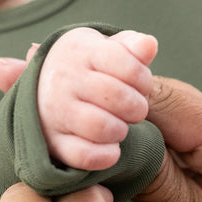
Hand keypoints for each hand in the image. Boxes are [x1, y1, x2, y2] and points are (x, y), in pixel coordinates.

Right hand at [0, 28, 157, 171]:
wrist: (57, 97)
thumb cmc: (96, 69)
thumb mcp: (112, 50)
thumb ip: (133, 47)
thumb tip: (149, 45)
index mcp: (78, 49)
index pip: (120, 60)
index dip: (141, 77)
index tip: (142, 85)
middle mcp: (61, 77)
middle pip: (114, 95)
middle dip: (135, 106)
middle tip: (135, 110)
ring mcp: (53, 112)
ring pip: (100, 126)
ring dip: (120, 130)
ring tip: (120, 126)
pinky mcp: (52, 144)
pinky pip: (85, 155)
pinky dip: (106, 155)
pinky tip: (113, 149)